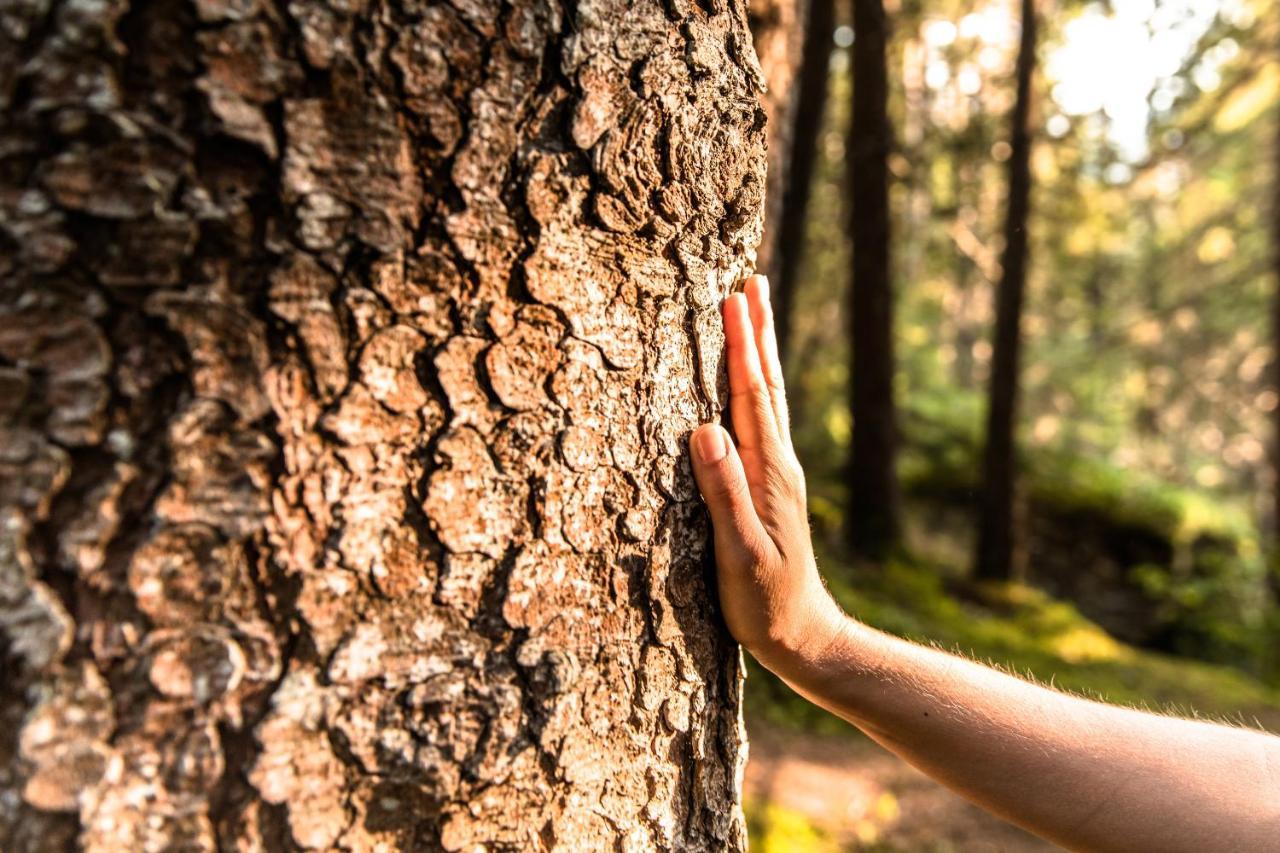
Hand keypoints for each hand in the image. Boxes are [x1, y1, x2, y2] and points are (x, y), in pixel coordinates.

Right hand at [689, 275, 843, 676]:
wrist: (803, 636)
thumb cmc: (765, 602)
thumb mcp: (740, 553)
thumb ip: (724, 493)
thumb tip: (705, 429)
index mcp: (770, 472)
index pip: (752, 395)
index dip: (742, 345)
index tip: (734, 297)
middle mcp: (778, 464)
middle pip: (766, 384)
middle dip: (758, 331)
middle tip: (752, 281)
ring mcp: (777, 474)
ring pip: (766, 399)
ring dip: (759, 353)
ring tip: (754, 314)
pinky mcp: (770, 487)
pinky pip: (761, 421)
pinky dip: (754, 388)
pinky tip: (747, 386)